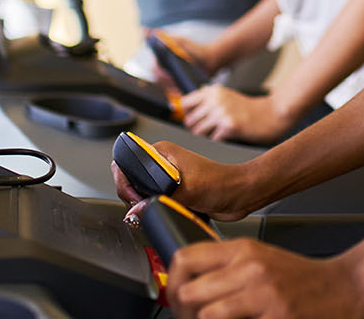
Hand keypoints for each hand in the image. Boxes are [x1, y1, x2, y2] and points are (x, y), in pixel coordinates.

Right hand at [111, 138, 259, 220]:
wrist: (239, 194)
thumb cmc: (221, 183)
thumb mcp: (188, 190)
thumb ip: (160, 198)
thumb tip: (138, 207)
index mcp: (162, 151)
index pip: (126, 162)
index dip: (125, 181)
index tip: (134, 197)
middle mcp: (162, 161)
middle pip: (131, 180)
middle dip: (134, 197)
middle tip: (145, 206)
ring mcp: (167, 176)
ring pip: (142, 193)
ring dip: (147, 204)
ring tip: (160, 207)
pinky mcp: (173, 190)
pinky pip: (155, 201)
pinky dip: (158, 208)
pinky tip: (168, 210)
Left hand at [168, 241, 363, 318]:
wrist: (349, 287)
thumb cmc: (305, 279)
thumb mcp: (263, 259)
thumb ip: (228, 267)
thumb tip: (189, 285)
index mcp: (244, 250)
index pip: (184, 258)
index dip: (173, 283)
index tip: (177, 298)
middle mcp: (250, 269)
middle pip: (188, 293)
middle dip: (184, 314)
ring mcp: (263, 295)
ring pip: (206, 315)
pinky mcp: (276, 318)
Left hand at [182, 86, 294, 143]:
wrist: (273, 113)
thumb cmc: (249, 109)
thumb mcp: (226, 97)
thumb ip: (207, 101)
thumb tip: (182, 109)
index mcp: (213, 91)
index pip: (185, 103)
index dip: (188, 114)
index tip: (197, 120)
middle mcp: (215, 99)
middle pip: (189, 121)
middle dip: (197, 129)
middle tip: (211, 131)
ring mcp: (222, 113)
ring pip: (198, 132)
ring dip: (207, 137)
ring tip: (220, 134)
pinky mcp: (229, 126)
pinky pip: (212, 140)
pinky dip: (219, 142)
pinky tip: (229, 137)